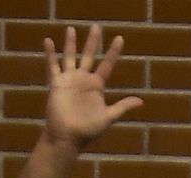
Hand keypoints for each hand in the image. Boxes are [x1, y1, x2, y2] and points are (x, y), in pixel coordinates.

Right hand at [43, 24, 142, 150]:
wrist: (67, 138)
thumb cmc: (88, 130)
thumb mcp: (108, 117)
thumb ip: (123, 107)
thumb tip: (141, 101)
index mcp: (97, 86)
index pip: (107, 65)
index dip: (113, 52)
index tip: (119, 39)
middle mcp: (83, 80)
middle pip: (89, 56)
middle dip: (92, 42)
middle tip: (96, 27)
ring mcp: (70, 80)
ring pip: (70, 57)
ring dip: (70, 44)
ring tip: (71, 28)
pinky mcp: (57, 84)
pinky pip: (53, 66)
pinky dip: (50, 54)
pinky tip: (48, 41)